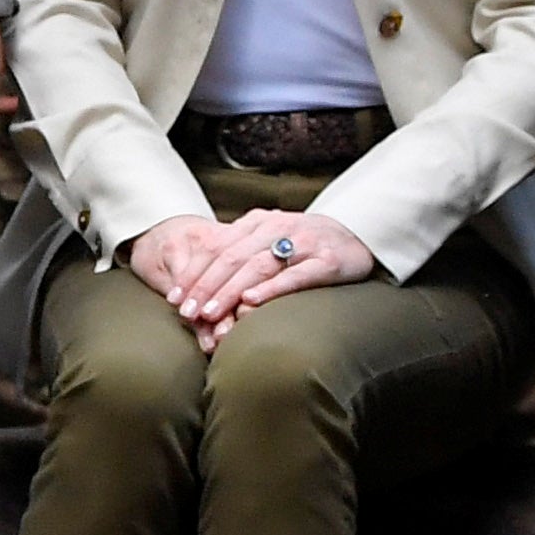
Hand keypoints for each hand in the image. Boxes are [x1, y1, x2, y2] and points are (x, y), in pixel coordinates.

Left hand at [133, 208, 376, 337]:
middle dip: (205, 286)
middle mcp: (277, 228)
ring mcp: (303, 242)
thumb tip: (200, 281)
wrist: (358, 234)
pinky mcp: (327, 260)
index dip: (194, 273)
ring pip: (258, 266)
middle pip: (232, 257)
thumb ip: (239, 252)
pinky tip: (251, 301)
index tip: (175, 298)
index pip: (217, 247)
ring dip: (229, 290)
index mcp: (258, 222)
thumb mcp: (268, 239)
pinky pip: (296, 275)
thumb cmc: (305, 243)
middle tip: (187, 312)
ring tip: (210, 312)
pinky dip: (272, 288)